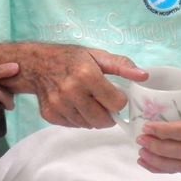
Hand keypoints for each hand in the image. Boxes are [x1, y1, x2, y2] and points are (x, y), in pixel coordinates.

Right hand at [19, 44, 147, 128]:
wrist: (36, 64)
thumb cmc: (69, 58)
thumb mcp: (97, 55)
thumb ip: (122, 65)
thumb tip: (144, 76)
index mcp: (87, 75)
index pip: (117, 103)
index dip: (119, 99)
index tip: (114, 93)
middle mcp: (72, 92)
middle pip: (104, 120)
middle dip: (108, 113)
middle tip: (103, 101)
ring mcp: (59, 105)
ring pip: (89, 125)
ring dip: (93, 117)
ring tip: (87, 101)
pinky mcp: (50, 115)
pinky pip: (74, 125)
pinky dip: (79, 119)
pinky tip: (74, 104)